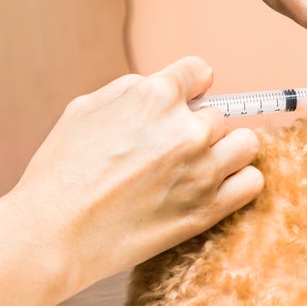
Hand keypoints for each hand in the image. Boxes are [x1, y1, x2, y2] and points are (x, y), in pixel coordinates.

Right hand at [7, 55, 262, 296]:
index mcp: (155, 96)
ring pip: (246, 144)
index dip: (191, 87)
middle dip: (198, 128)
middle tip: (170, 152)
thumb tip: (162, 87)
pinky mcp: (209, 209)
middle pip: (219, 115)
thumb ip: (132, 90)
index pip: (201, 72)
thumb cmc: (61, 171)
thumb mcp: (85, 108)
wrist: (54, 233)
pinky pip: (252, 182)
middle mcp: (186, 129)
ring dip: (227, 151)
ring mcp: (202, 170)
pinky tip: (217, 187)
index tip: (184, 103)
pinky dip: (240, 182)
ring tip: (200, 167)